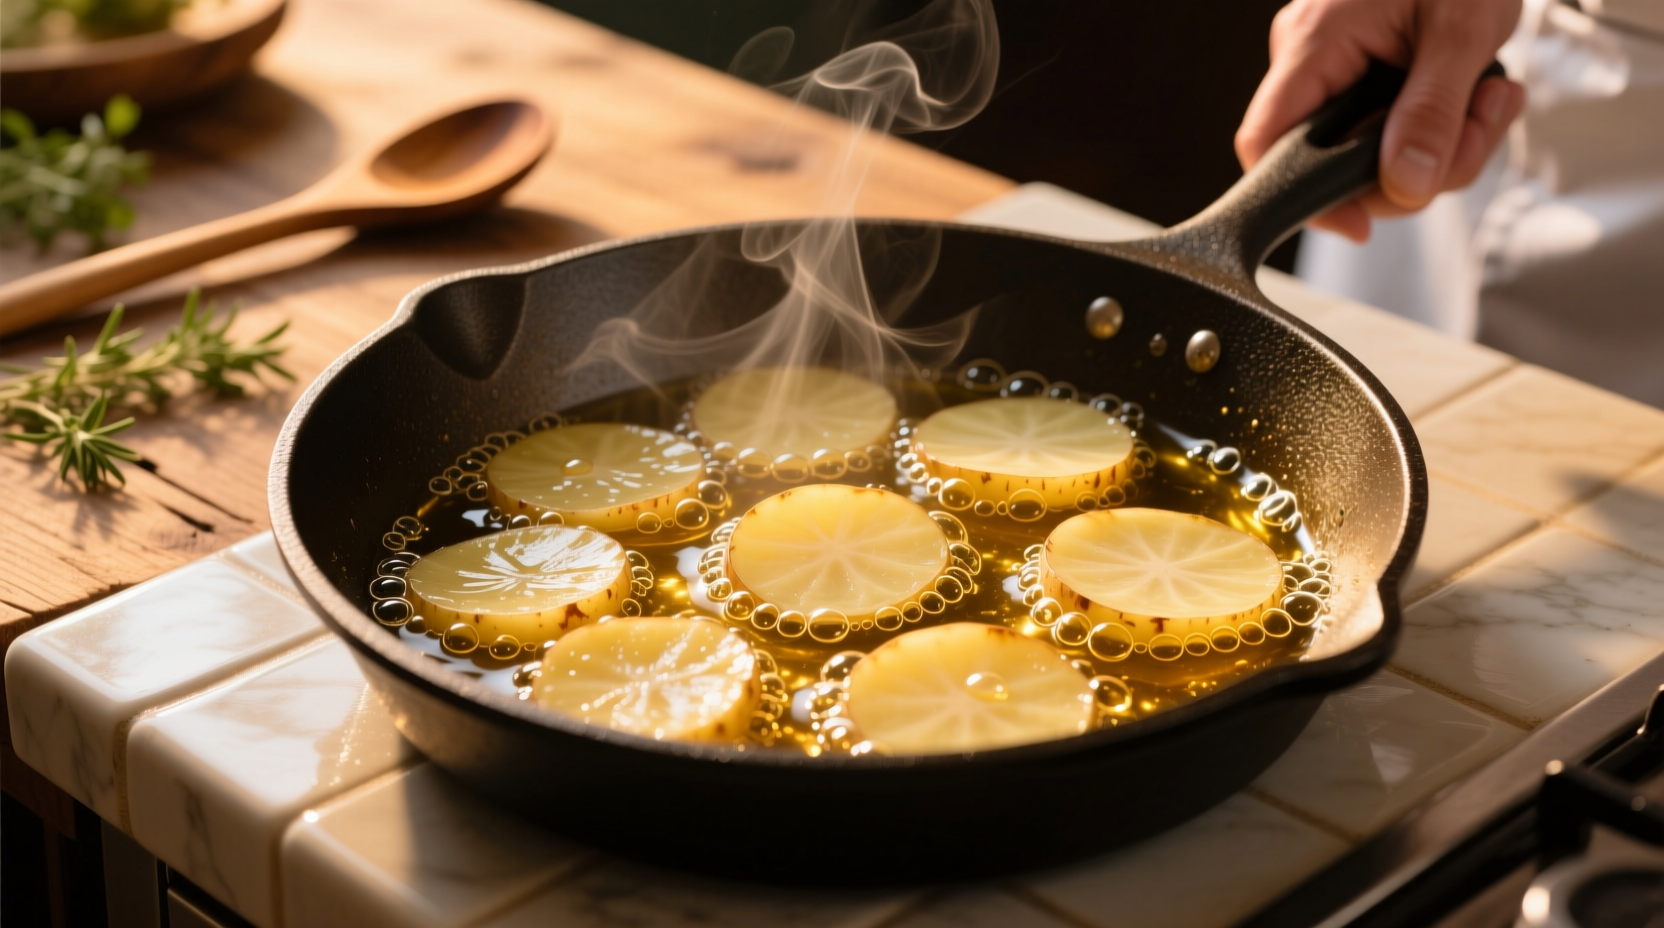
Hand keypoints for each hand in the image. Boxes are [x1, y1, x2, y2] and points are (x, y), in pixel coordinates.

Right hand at [1235, 0, 1528, 241]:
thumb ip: (1432, 113)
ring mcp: (1337, 68)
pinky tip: (1479, 92)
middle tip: (1475, 132)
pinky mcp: (1365, 72)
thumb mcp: (1463, 32)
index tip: (1360, 223)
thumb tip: (1405, 184)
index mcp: (1314, 43)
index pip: (1265, 143)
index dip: (1303, 197)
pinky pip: (1391, 127)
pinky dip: (1441, 125)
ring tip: (1491, 98)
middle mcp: (1311, 59)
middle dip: (1416, 167)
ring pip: (1374, 151)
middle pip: (1334, 162)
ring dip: (1444, 144)